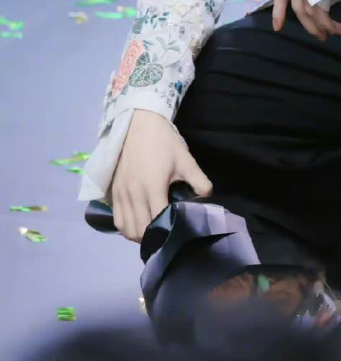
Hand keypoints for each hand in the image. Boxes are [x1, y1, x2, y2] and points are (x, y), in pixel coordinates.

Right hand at [111, 109, 212, 243]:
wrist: (138, 123)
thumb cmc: (164, 142)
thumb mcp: (185, 160)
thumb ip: (199, 181)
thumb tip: (208, 199)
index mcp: (153, 187)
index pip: (158, 221)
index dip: (168, 231)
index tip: (178, 232)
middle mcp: (134, 194)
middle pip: (141, 231)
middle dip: (155, 237)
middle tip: (167, 234)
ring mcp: (121, 194)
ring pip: (127, 229)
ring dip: (139, 235)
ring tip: (153, 231)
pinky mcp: (113, 192)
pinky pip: (117, 220)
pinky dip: (127, 228)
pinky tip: (138, 223)